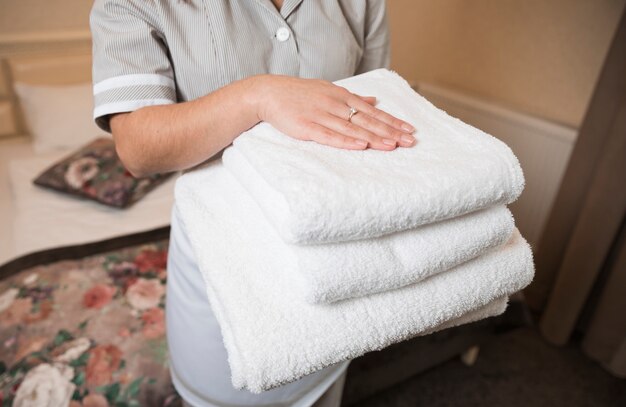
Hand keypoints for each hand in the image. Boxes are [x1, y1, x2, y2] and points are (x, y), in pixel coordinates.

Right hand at [254, 75, 415, 150]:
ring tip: (393, 146)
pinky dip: (347, 141)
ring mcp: (321, 115)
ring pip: (353, 128)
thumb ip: (352, 97)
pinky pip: (330, 136)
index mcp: (341, 95)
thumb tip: (374, 100)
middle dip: (391, 131)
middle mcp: (335, 104)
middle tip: (410, 141)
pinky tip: (362, 145)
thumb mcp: (328, 90)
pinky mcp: (307, 127)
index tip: (410, 129)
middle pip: (368, 120)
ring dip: (375, 137)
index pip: (373, 110)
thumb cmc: (299, 94)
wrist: (268, 93)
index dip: (392, 120)